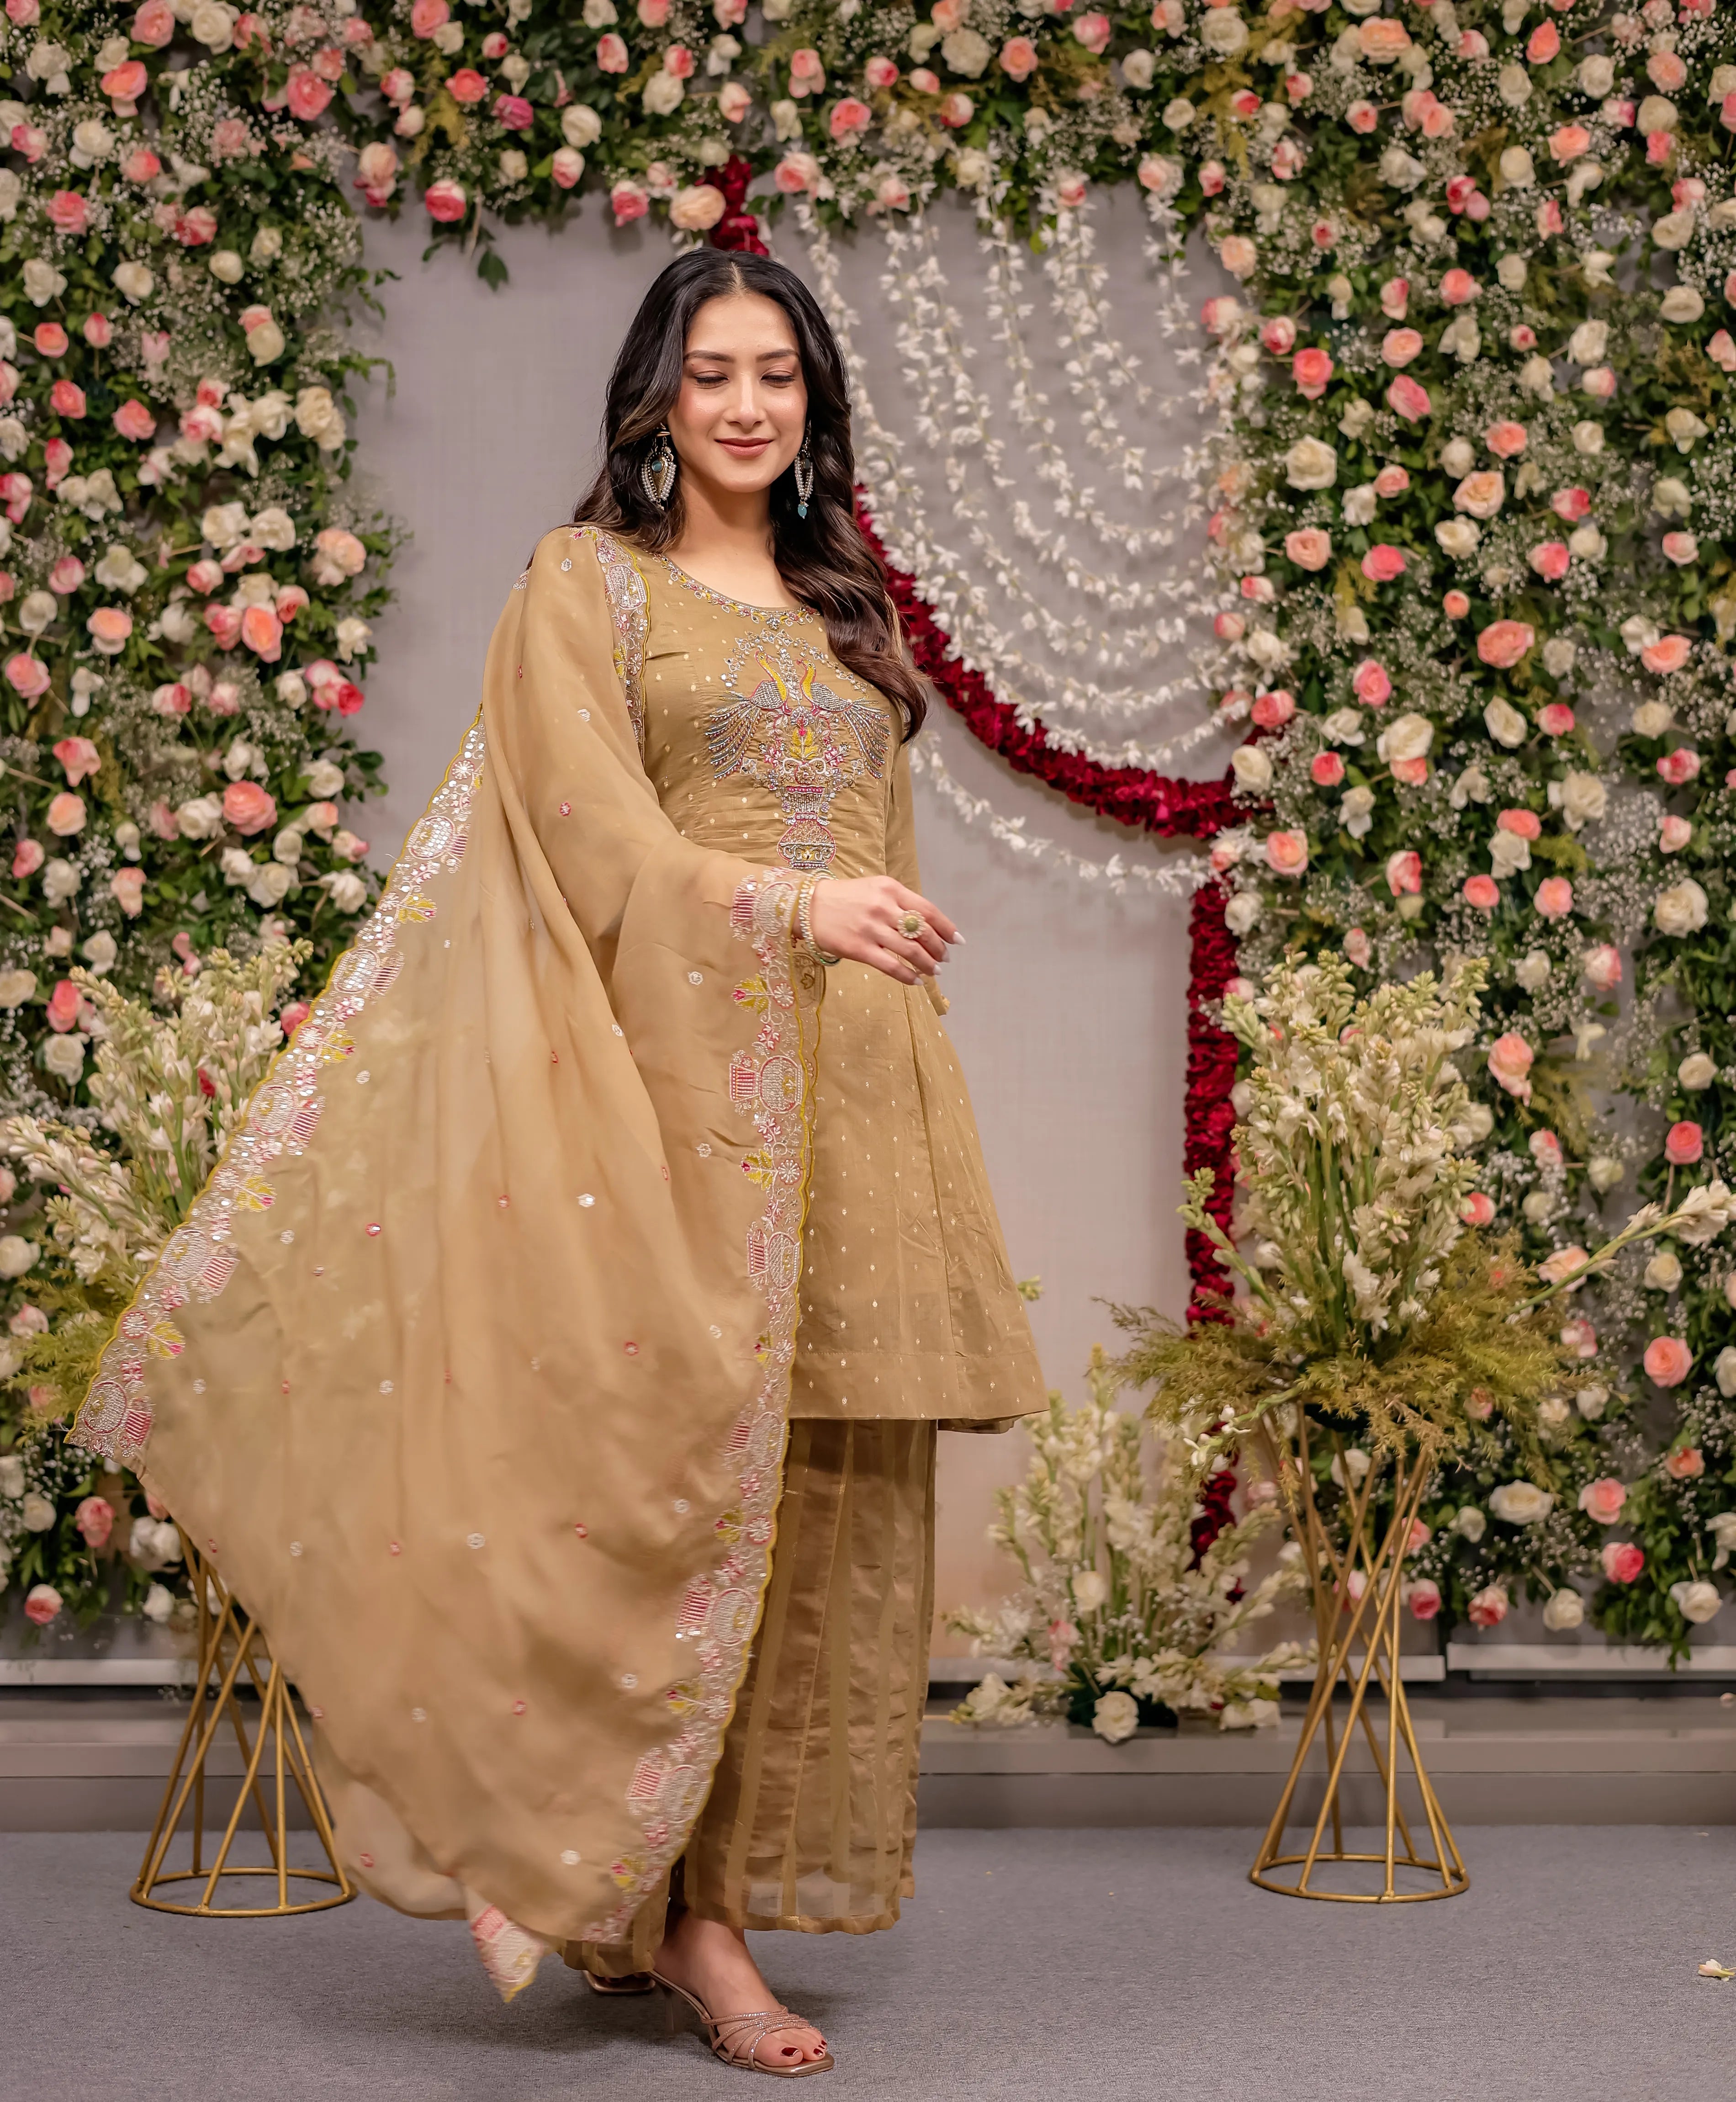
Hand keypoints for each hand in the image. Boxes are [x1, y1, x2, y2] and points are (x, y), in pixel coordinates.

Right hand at [807, 875, 959, 984]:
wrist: (808, 907)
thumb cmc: (846, 898)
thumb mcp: (875, 889)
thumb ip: (900, 902)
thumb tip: (926, 925)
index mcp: (890, 889)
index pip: (928, 910)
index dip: (946, 927)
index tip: (957, 940)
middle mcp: (883, 907)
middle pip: (922, 932)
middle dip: (938, 948)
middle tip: (944, 957)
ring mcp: (871, 929)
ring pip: (910, 951)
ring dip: (927, 964)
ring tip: (935, 970)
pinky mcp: (859, 948)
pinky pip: (891, 966)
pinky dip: (908, 976)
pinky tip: (916, 981)